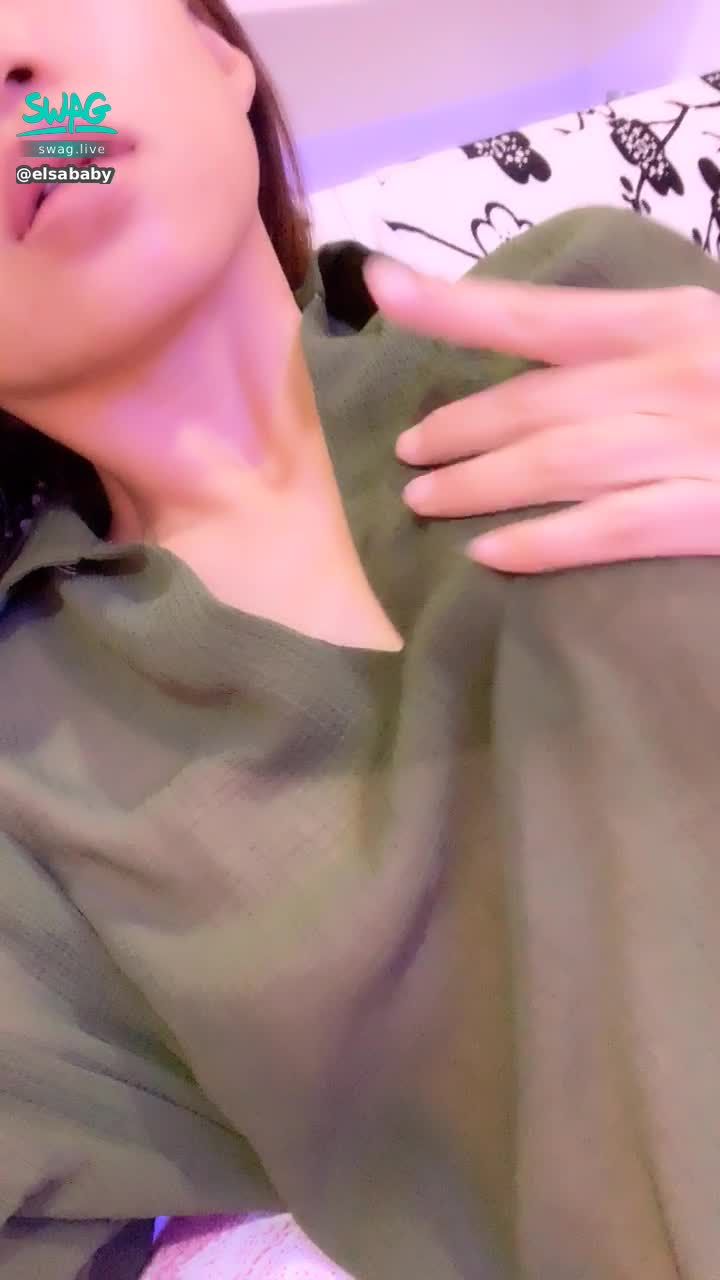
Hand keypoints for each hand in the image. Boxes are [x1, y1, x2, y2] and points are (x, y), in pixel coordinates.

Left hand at [363, 256, 719, 572]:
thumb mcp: (712, 341)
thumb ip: (643, 348)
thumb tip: (557, 367)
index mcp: (668, 320)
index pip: (538, 315)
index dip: (453, 307)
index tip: (381, 286)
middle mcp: (669, 375)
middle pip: (532, 401)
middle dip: (458, 427)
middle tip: (406, 449)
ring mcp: (688, 445)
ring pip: (553, 463)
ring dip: (475, 483)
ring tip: (422, 500)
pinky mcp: (709, 513)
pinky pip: (607, 529)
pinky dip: (541, 541)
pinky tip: (488, 554)